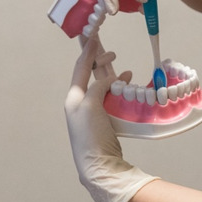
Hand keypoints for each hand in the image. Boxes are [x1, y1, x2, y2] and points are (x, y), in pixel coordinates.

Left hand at [65, 35, 158, 201]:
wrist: (98, 166)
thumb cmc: (91, 134)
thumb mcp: (91, 104)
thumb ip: (98, 86)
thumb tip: (111, 80)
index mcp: (74, 98)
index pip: (81, 67)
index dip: (89, 51)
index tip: (95, 35)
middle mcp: (80, 104)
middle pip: (90, 75)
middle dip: (101, 62)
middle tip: (113, 53)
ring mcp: (91, 113)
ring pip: (102, 87)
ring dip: (112, 76)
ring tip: (126, 71)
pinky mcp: (103, 122)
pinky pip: (110, 99)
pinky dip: (119, 90)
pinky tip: (128, 87)